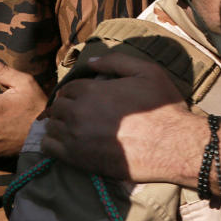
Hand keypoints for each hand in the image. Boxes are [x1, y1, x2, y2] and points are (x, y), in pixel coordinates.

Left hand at [42, 52, 202, 182]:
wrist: (172, 144)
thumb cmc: (162, 107)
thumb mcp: (148, 72)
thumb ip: (117, 61)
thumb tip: (91, 62)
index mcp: (91, 90)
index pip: (68, 88)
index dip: (77, 92)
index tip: (87, 99)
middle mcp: (78, 112)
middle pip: (58, 106)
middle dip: (69, 107)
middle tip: (83, 113)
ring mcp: (75, 136)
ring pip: (52, 126)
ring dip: (61, 125)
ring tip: (76, 128)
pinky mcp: (77, 158)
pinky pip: (49, 148)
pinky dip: (53, 143)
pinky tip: (67, 142)